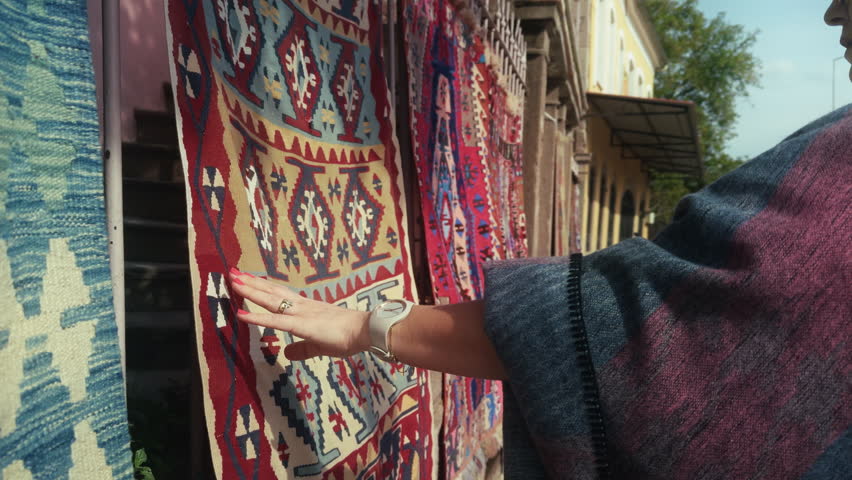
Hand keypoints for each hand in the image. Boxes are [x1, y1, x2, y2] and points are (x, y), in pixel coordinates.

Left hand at [228, 267, 370, 360]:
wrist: (365, 331)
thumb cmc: (348, 336)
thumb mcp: (320, 345)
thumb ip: (302, 348)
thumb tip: (287, 353)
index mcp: (307, 309)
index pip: (280, 296)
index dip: (263, 288)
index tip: (247, 280)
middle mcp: (301, 307)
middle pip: (272, 293)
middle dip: (252, 283)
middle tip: (232, 272)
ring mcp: (301, 314)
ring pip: (271, 300)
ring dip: (251, 291)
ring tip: (233, 281)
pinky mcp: (302, 325)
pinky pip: (275, 321)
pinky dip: (257, 317)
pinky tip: (241, 314)